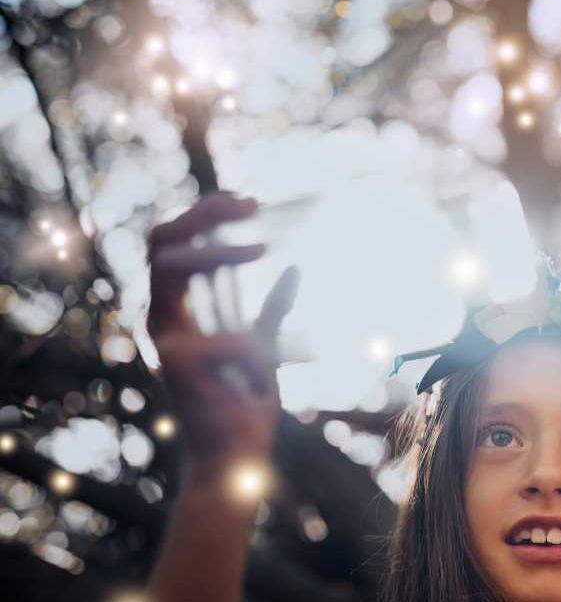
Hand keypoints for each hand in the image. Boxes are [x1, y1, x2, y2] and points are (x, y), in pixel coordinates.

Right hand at [147, 191, 300, 475]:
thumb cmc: (243, 405)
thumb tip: (296, 267)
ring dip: (219, 249)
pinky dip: (258, 354)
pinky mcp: (177, 363)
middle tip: (251, 204)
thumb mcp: (264, 346)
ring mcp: (165, 340)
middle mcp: (163, 321)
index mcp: (178, 312)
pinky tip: (258, 383)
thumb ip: (272, 309)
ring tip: (262, 246)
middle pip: (160, 240)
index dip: (204, 215)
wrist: (234, 460)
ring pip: (170, 264)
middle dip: (201, 212)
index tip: (249, 202)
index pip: (172, 245)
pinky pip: (235, 337)